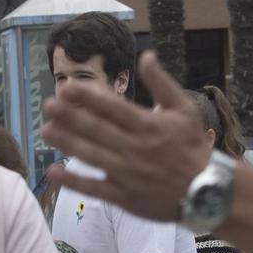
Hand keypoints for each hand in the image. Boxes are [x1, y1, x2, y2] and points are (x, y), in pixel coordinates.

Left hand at [41, 52, 210, 222]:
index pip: (112, 107)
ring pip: (92, 156)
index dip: (88, 96)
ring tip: (46, 131)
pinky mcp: (125, 197)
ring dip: (67, 143)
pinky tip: (54, 171)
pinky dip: (74, 182)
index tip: (67, 86)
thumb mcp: (184, 109)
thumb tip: (146, 56)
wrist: (206, 190)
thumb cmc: (192, 147)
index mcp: (148, 125)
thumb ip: (161, 83)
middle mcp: (135, 148)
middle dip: (71, 116)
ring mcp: (128, 174)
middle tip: (48, 105)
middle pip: (97, 129)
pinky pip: (95, 189)